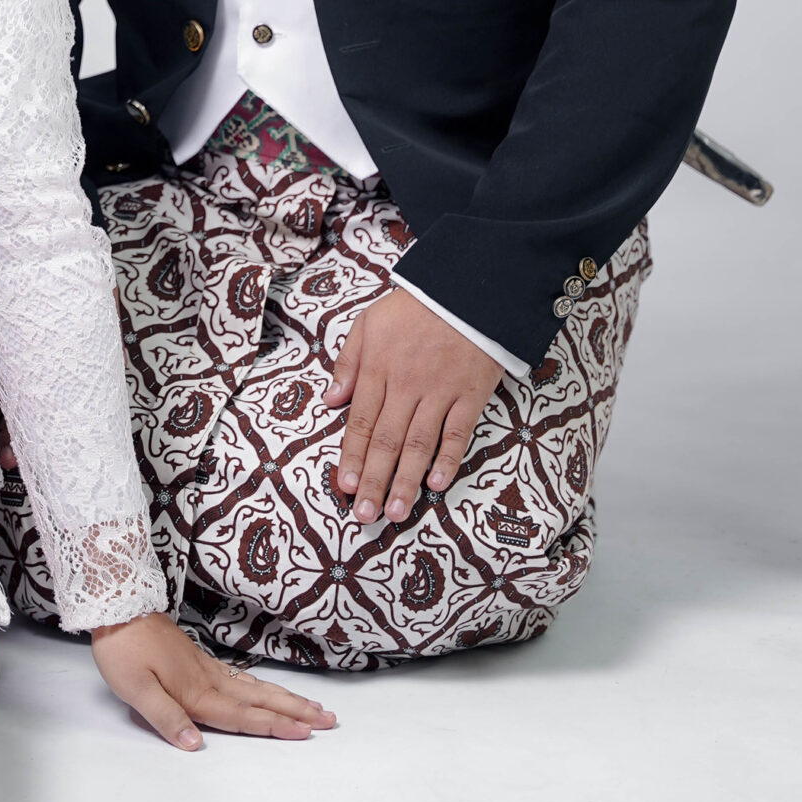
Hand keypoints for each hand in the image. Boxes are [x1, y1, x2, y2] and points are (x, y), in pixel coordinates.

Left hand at [91, 611, 335, 749]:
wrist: (117, 606)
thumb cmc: (124, 651)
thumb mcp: (136, 689)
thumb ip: (167, 718)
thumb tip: (195, 746)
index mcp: (196, 692)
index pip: (242, 716)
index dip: (274, 726)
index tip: (307, 733)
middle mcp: (208, 680)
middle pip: (259, 700)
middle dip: (295, 711)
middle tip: (329, 719)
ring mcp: (206, 667)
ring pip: (255, 687)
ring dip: (285, 698)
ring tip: (313, 706)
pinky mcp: (198, 659)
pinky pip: (240, 677)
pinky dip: (262, 686)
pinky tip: (268, 689)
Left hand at [325, 286, 502, 522]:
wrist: (468, 286)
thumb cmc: (414, 306)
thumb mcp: (369, 323)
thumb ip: (348, 362)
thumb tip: (330, 401)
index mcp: (378, 367)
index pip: (362, 421)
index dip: (353, 456)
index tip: (344, 487)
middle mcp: (407, 384)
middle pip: (387, 440)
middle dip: (375, 481)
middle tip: (365, 515)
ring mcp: (440, 391)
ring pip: (419, 444)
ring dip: (406, 481)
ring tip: (396, 512)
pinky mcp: (471, 394)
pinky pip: (458, 432)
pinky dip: (447, 459)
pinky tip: (436, 484)